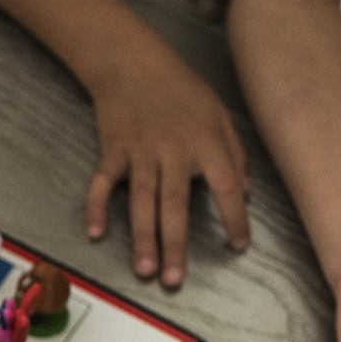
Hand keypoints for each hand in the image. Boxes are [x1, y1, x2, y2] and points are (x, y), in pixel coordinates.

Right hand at [83, 47, 250, 288]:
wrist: (133, 61)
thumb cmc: (180, 87)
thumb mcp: (218, 113)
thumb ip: (234, 152)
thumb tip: (244, 191)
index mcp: (205, 141)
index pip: (225, 186)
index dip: (235, 217)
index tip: (238, 245)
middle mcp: (173, 150)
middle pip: (174, 204)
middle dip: (175, 244)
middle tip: (176, 280)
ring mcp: (140, 151)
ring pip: (141, 201)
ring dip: (142, 237)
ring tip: (145, 269)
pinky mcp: (113, 150)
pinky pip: (102, 182)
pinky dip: (96, 206)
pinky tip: (95, 232)